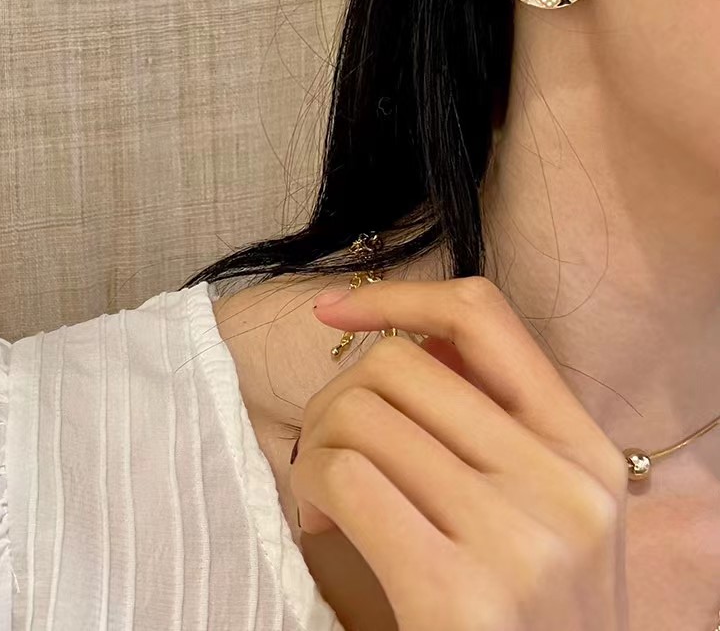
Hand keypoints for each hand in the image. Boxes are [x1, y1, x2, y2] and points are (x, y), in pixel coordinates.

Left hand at [292, 275, 628, 630]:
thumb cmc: (525, 619)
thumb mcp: (541, 515)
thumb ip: (488, 429)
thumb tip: (395, 337)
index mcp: (585, 454)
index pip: (484, 316)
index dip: (397, 295)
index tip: (332, 312)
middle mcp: (564, 485)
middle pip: (400, 363)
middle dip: (336, 396)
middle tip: (328, 451)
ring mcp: (520, 539)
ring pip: (361, 414)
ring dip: (317, 449)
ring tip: (323, 498)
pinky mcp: (460, 593)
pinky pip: (343, 477)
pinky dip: (309, 490)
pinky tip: (319, 530)